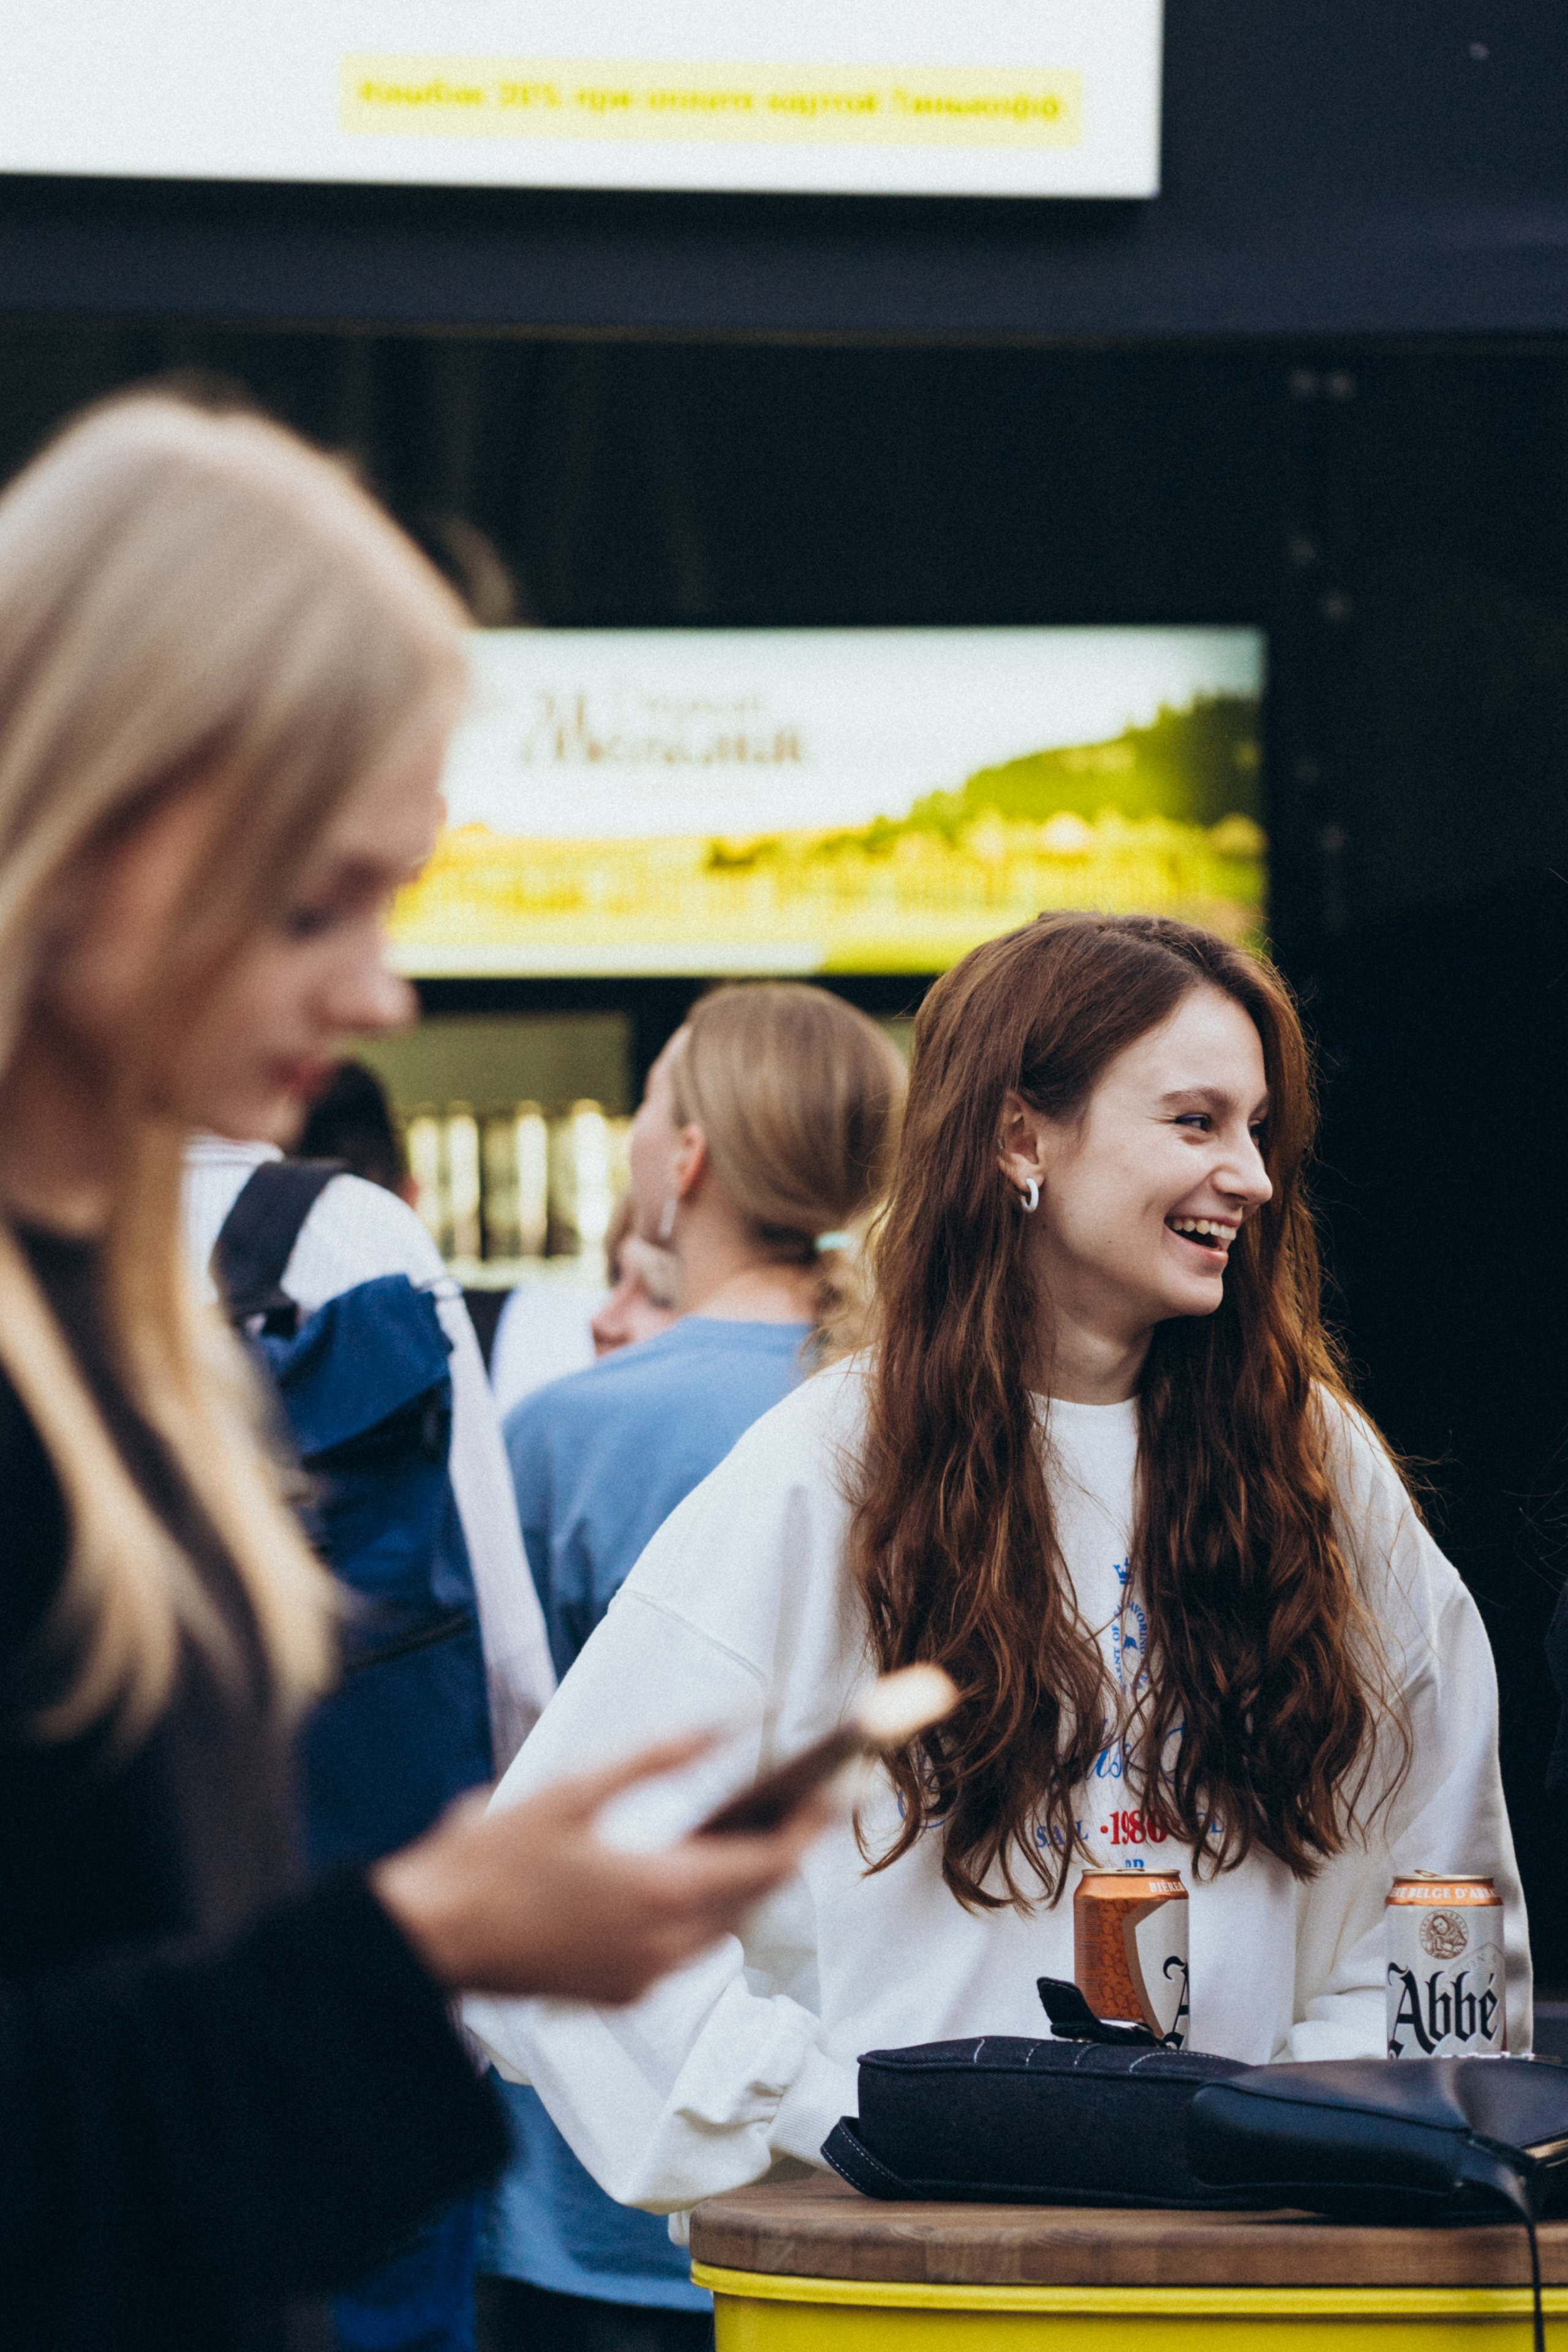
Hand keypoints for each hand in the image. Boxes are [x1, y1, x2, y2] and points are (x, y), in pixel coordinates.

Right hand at [371, 1736, 827, 2002]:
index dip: (811, 1822)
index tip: (841, 1783)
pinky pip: (685, 1949)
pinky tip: (682, 1867)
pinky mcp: (619, 1995)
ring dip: (742, 1879)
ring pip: (723, 1925)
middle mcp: (663, 1948)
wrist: (426, 1942)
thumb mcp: (576, 1788)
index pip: (770, 1863)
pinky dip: (700, 1908)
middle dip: (783, 1846)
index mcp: (658, 1894)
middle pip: (755, 1897)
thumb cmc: (490, 1858)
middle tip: (805, 1794)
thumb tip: (734, 1719)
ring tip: (753, 1822)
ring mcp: (641, 1980)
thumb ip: (662, 1755)